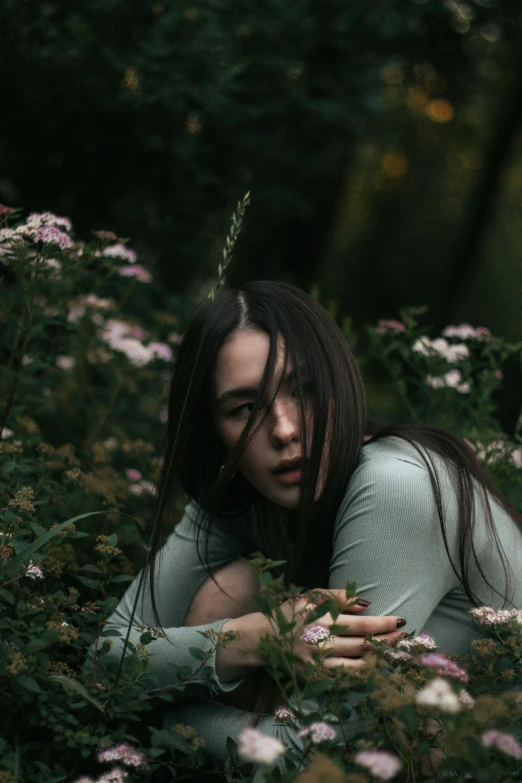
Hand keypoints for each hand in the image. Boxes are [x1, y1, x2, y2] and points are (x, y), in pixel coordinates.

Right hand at [275, 588, 405, 674]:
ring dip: (379, 658)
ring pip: (358, 665)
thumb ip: (337, 597)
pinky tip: (374, 666)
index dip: (383, 624)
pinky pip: (345, 679)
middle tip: (404, 637)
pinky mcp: (315, 679)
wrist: (263, 639)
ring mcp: (318, 665)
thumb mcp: (310, 597)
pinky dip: (362, 674)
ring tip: (395, 652)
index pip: (361, 624)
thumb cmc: (290, 614)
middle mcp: (321, 644)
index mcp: (321, 621)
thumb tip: (366, 604)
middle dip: (387, 641)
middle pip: (363, 645)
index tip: (401, 621)